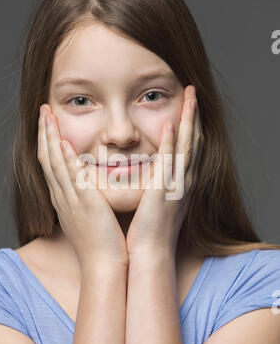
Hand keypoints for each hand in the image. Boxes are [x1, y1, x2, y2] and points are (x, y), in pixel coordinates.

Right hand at [37, 104, 128, 271]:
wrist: (104, 265)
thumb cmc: (101, 243)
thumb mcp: (88, 217)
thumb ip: (86, 200)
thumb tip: (88, 188)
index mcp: (64, 199)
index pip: (51, 164)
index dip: (48, 142)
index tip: (49, 124)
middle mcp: (62, 196)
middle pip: (47, 158)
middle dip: (44, 133)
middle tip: (43, 110)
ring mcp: (70, 199)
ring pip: (55, 163)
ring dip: (50, 137)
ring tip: (48, 115)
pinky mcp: (84, 204)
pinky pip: (71, 178)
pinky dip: (65, 159)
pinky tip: (64, 142)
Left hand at [126, 85, 203, 260]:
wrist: (149, 252)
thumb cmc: (149, 230)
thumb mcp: (157, 202)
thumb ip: (158, 184)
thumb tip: (153, 173)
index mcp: (181, 182)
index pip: (188, 147)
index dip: (190, 124)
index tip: (188, 105)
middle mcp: (184, 180)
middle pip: (193, 140)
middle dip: (194, 115)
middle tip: (194, 91)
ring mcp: (177, 185)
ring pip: (187, 146)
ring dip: (188, 120)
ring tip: (190, 97)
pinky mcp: (165, 191)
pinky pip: (169, 162)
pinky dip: (171, 143)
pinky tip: (170, 125)